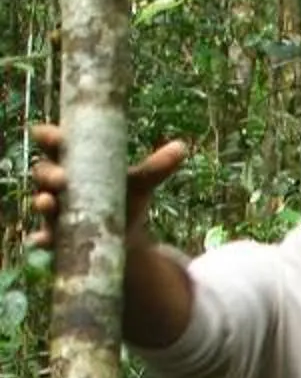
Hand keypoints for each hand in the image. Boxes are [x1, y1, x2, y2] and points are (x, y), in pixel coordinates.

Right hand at [29, 124, 186, 253]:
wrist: (125, 241)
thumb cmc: (124, 202)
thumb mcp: (139, 185)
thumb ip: (155, 168)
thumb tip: (182, 147)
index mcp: (74, 163)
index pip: (54, 144)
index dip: (49, 137)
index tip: (51, 135)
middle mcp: (58, 185)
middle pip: (43, 172)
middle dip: (48, 174)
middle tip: (61, 178)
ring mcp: (55, 211)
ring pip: (41, 203)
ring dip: (42, 203)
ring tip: (47, 203)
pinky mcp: (56, 237)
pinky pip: (43, 238)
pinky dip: (42, 240)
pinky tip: (42, 242)